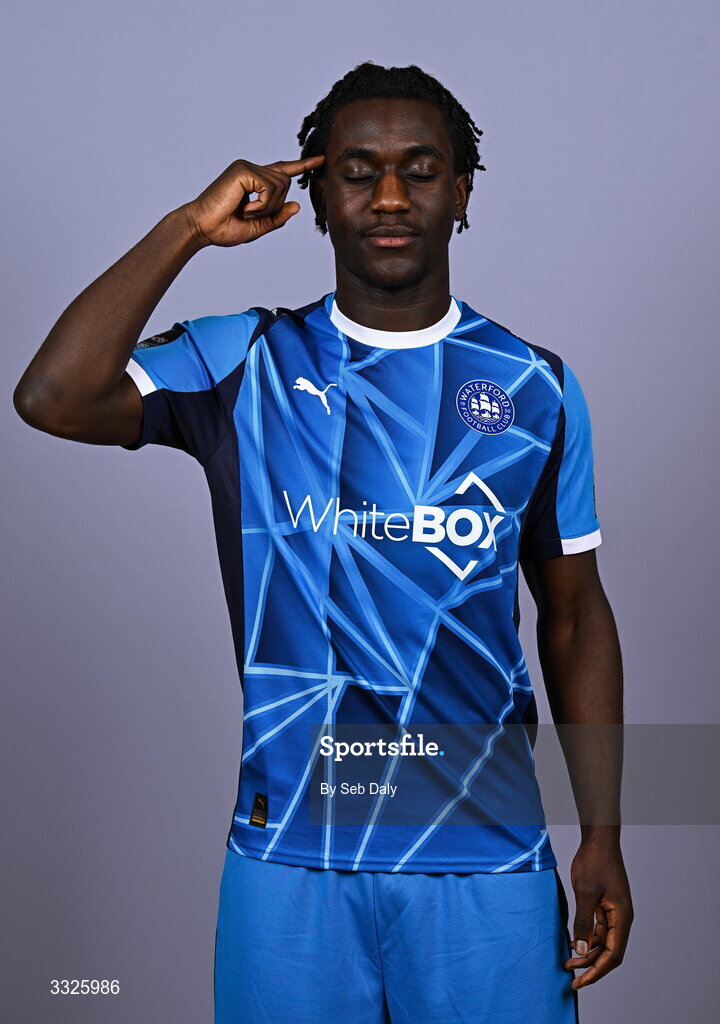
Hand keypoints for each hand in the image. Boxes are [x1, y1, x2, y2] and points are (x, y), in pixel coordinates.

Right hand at [180, 155, 325, 247]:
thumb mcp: (257, 227)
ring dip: (267, 208)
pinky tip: (245, 208)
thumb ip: (277, 217)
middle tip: (251, 216)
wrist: (202, 228)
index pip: (283, 170)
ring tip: (246, 213)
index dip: (302, 165)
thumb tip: (297, 205)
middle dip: (275, 206)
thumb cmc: (224, 229)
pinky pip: (269, 187)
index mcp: (254, 181)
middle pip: (286, 183)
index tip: (320, 159)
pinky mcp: (243, 170)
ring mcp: (246, 167)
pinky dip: (261, 204)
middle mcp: (251, 170)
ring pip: (280, 186)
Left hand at [564, 838, 633, 989]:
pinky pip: (597, 929)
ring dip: (586, 953)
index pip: (613, 953)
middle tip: (571, 977)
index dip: (597, 970)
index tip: (582, 982)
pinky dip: (586, 938)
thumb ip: (583, 922)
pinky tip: (572, 943)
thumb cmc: (594, 862)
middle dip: (590, 966)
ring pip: (602, 942)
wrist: (598, 840)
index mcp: (622, 917)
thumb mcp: (585, 892)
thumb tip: (579, 949)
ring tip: (568, 963)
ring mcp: (613, 912)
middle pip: (608, 951)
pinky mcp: (605, 906)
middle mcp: (621, 918)